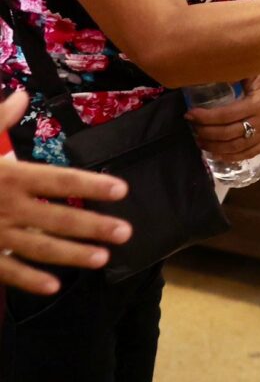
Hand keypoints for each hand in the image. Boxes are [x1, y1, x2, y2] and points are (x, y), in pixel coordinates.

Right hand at [0, 92, 133, 294]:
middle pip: (57, 217)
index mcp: (9, 176)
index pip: (59, 180)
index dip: (92, 185)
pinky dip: (28, 280)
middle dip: (93, 226)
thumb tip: (21, 95)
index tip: (122, 190)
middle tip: (125, 233)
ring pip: (38, 247)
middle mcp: (7, 206)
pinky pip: (6, 269)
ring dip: (72, 254)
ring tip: (103, 258)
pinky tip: (54, 286)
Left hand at [188, 71, 259, 162]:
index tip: (189, 114)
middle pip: (230, 133)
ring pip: (237, 146)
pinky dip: (230, 156)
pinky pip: (248, 153)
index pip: (227, 115)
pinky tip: (215, 154)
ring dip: (214, 146)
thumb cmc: (253, 73)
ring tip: (200, 141)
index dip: (206, 118)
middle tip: (192, 128)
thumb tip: (199, 79)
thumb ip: (224, 75)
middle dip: (207, 132)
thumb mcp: (241, 69)